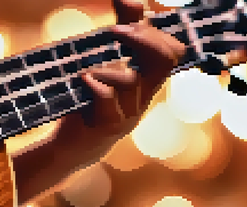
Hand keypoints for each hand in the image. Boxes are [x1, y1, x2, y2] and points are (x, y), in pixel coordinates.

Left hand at [52, 0, 185, 162]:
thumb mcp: (106, 66)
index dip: (156, 32)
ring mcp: (127, 113)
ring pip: (131, 81)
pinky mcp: (107, 127)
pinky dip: (96, 85)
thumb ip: (119, 35)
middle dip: (143, 39)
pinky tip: (83, 78)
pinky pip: (109, 101)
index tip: (130, 21)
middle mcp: (143, 96)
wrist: (74, 145)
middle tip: (116, 30)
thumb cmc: (90, 102)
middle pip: (165, 60)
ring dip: (109, 66)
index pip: (173, 51)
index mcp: (147, 80)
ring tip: (88, 67)